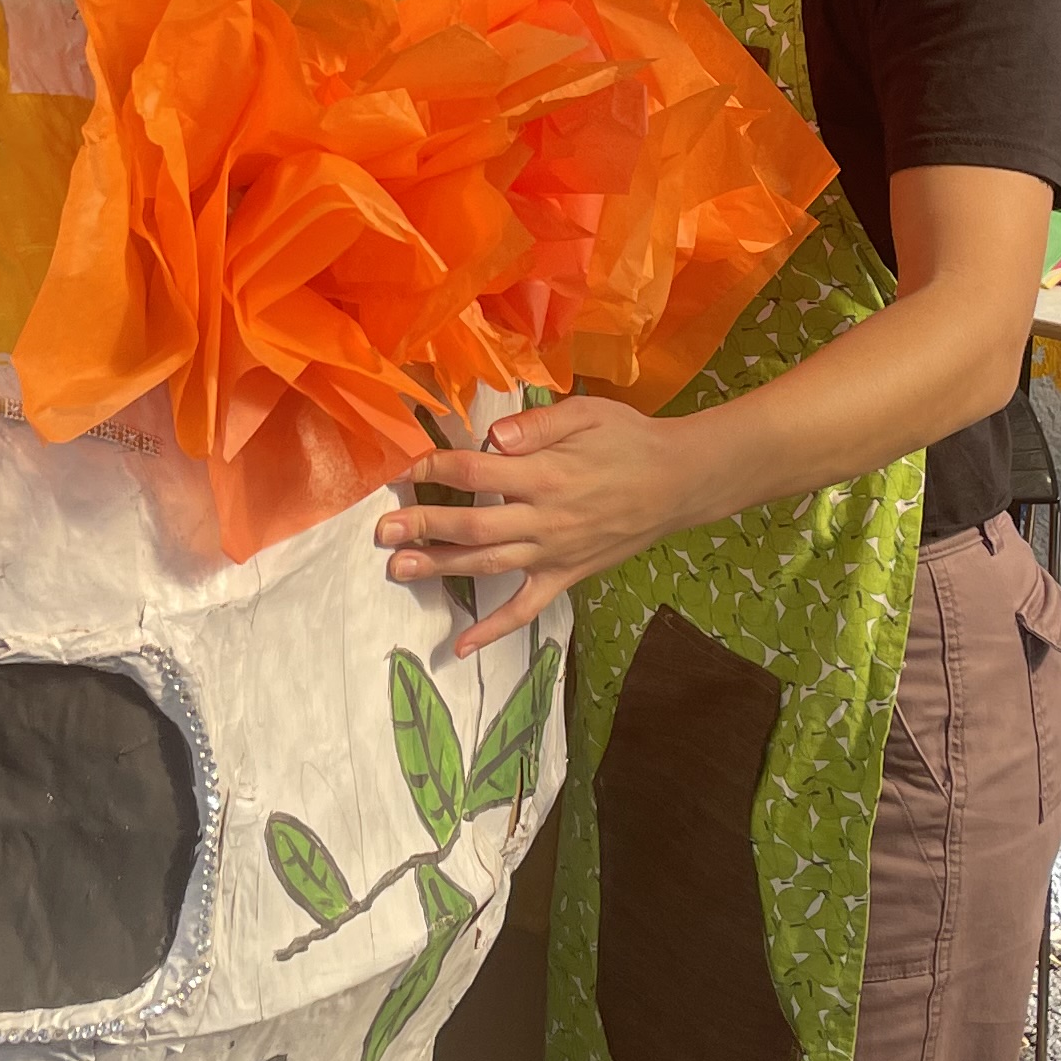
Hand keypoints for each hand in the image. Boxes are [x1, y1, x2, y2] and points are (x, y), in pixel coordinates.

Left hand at [375, 395, 708, 653]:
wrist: (679, 481)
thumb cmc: (629, 440)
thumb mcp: (587, 414)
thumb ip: (536, 425)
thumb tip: (492, 435)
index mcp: (545, 474)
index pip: (476, 471)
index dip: (436, 467)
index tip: (405, 466)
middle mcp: (544, 518)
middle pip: (472, 525)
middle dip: (423, 526)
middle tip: (382, 530)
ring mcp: (553, 553)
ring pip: (487, 565)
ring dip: (440, 568)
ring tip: (397, 570)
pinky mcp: (565, 576)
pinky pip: (525, 609)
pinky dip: (492, 630)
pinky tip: (460, 646)